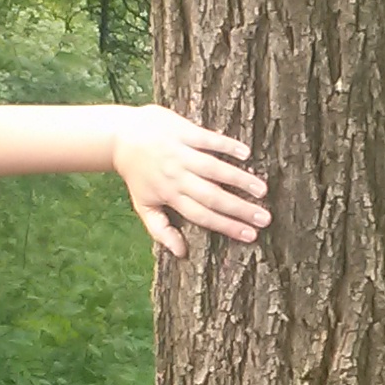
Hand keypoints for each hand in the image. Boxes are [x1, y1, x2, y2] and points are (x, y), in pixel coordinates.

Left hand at [113, 107, 269, 256]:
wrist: (119, 136)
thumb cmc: (135, 174)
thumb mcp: (142, 205)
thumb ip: (160, 229)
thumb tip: (181, 252)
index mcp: (169, 195)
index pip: (202, 215)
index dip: (227, 226)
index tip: (250, 235)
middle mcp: (177, 176)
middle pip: (212, 196)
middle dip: (240, 209)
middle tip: (264, 218)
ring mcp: (181, 153)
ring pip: (215, 169)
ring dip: (239, 179)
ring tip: (262, 189)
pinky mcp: (184, 131)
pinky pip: (209, 140)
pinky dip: (227, 146)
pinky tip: (246, 154)